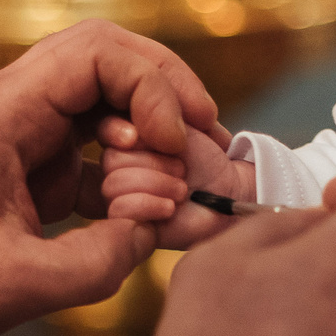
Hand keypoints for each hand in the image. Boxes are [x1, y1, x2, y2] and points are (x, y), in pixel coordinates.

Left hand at [0, 20, 229, 335]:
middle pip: (111, 57)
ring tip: (182, 188)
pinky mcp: (38, 166)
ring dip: (155, 137)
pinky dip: (136, 174)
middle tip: (206, 142)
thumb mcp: (22, 283)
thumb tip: (155, 228)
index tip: (173, 146)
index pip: (96, 54)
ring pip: (111, 99)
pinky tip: (160, 214)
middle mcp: (17, 106)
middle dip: (168, 94)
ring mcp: (28, 133)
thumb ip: (102, 258)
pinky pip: (101, 149)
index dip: (151, 89)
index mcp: (1, 112)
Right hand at [99, 122, 253, 247]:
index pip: (107, 130)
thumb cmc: (207, 158)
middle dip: (153, 162)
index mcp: (129, 139)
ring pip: (114, 184)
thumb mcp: (180, 123)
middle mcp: (121, 167)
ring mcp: (123, 196)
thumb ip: (151, 112)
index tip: (155, 137)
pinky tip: (170, 209)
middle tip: (182, 170)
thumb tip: (127, 120)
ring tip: (182, 191)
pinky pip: (119, 209)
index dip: (126, 132)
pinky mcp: (130, 223)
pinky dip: (149, 205)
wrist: (228, 190)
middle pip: (111, 158)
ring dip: (157, 184)